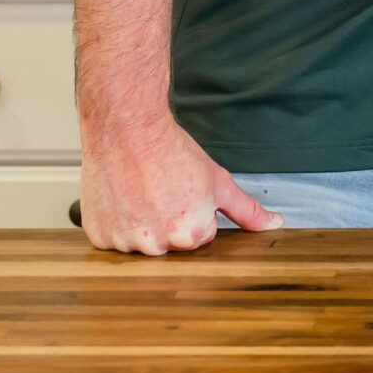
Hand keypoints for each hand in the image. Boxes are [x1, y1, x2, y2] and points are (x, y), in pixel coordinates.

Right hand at [79, 115, 280, 254]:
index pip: (200, 236)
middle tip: (161, 189)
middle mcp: (157, 245)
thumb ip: (247, 210)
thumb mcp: (218, 180)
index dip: (195, 211)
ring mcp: (125, 242)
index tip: (183, 191)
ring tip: (141, 191)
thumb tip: (274, 224)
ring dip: (141, 223)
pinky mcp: (99, 235)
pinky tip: (123, 197)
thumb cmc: (171, 150)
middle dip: (169, 220)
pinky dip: (117, 222)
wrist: (127, 127)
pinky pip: (112, 238)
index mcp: (191, 235)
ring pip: (140, 242)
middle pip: (170, 242)